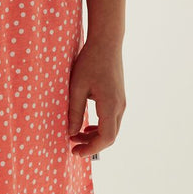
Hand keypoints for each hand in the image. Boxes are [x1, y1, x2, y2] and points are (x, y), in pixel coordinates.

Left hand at [67, 38, 125, 156]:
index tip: (75, 152)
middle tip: (73, 146)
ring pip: (112, 128)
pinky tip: (87, 125)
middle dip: (91, 144)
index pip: (106, 138)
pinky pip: (112, 119)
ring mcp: (122, 101)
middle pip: (110, 136)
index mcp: (110, 104)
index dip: (91, 149)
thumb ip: (74, 111)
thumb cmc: (90, 61)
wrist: (107, 41)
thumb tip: (71, 133)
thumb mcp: (76, 87)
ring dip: (96, 136)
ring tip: (77, 136)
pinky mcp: (119, 97)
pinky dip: (100, 126)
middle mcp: (120, 106)